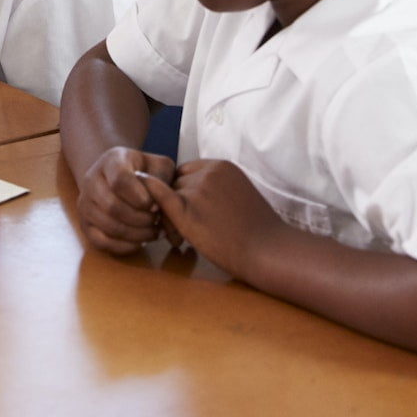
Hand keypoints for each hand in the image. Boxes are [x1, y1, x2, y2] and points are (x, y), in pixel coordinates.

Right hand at [76, 146, 176, 254]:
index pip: (120, 180)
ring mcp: (85, 203)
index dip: (140, 197)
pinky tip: (141, 241)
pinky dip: (124, 246)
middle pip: (112, 206)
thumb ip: (162, 179)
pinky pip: (102, 242)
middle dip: (140, 219)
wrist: (120, 177)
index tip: (156, 205)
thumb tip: (159, 201)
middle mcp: (92, 180)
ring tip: (154, 231)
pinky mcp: (85, 224)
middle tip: (157, 221)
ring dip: (136, 234)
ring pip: (108, 226)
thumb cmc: (145, 172)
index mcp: (111, 160)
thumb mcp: (158, 166)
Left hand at [137, 160, 284, 281]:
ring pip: (167, 195)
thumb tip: (191, 196)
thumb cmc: (258, 230)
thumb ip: (215, 189)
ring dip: (168, 215)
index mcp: (221, 166)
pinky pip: (161, 198)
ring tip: (179, 241)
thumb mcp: (237, 194)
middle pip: (175, 182)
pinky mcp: (187, 210)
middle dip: (174, 203)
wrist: (267, 250)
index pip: (187, 171)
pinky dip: (153, 202)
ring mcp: (197, 189)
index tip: (189, 212)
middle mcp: (208, 172)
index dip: (183, 190)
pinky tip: (149, 212)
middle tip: (179, 233)